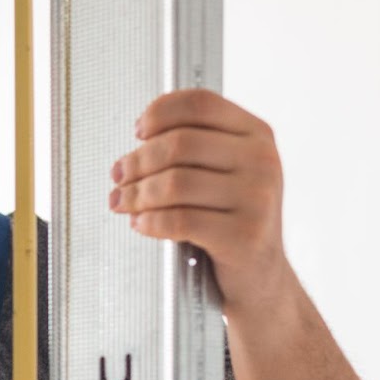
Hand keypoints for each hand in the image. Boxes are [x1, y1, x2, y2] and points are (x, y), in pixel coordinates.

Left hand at [110, 89, 289, 313]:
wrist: (261, 276)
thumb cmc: (230, 220)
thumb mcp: (225, 173)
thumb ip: (193, 149)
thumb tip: (137, 145)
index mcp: (256, 134)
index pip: (201, 103)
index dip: (160, 113)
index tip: (137, 132)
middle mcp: (262, 160)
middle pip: (180, 143)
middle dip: (138, 161)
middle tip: (118, 176)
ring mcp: (257, 198)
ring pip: (175, 182)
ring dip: (136, 194)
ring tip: (122, 202)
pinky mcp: (244, 235)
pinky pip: (179, 220)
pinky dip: (150, 221)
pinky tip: (140, 223)